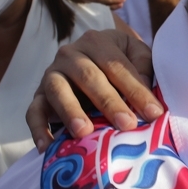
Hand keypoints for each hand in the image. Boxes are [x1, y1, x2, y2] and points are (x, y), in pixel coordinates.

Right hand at [26, 29, 160, 150]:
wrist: (92, 60)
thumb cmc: (121, 61)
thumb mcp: (137, 55)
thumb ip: (144, 69)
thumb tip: (145, 94)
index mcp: (97, 42)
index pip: (117, 66)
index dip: (136, 90)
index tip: (154, 113)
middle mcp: (70, 54)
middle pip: (89, 76)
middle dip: (109, 102)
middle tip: (127, 125)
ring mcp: (51, 74)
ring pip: (58, 90)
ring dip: (70, 111)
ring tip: (84, 132)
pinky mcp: (38, 96)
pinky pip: (33, 111)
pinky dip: (38, 128)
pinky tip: (47, 146)